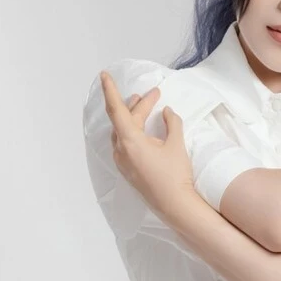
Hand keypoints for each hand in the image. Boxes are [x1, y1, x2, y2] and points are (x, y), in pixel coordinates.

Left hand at [100, 71, 194, 222]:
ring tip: (146, 105)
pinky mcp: (129, 169)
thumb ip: (172, 123)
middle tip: (154, 93)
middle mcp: (121, 150)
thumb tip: (167, 112)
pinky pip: (126, 143)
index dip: (110, 90)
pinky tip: (147, 129)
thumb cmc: (175, 174)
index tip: (104, 75)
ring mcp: (123, 161)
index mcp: (130, 141)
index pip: (116, 110)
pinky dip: (135, 130)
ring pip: (124, 131)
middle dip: (139, 104)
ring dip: (135, 117)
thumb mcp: (176, 144)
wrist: (174, 205)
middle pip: (125, 119)